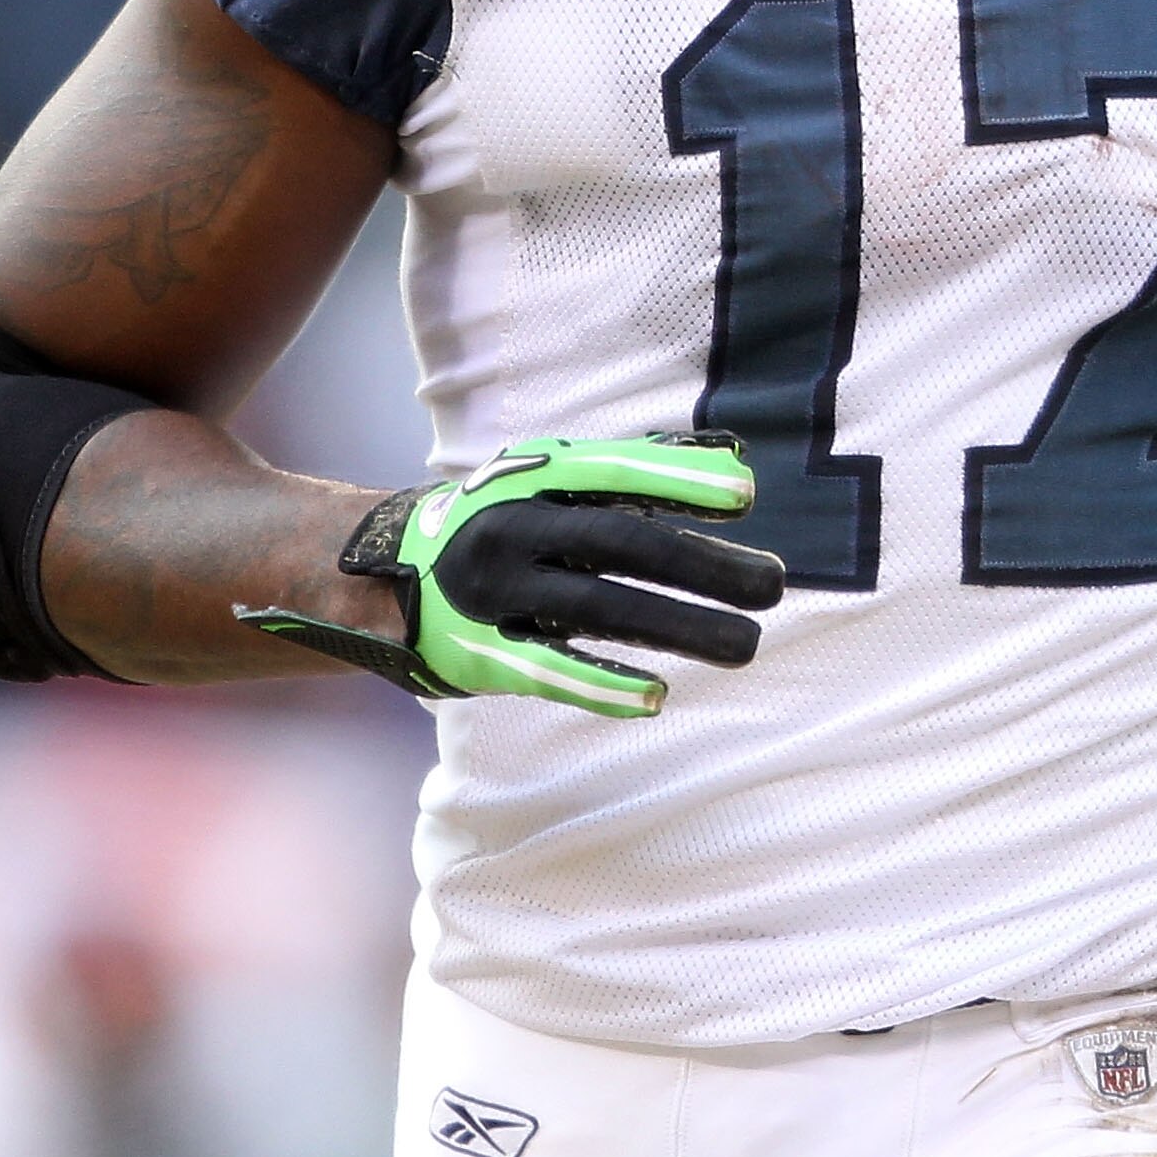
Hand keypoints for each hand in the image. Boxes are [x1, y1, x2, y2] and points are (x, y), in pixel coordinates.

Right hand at [237, 433, 785, 715]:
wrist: (382, 574)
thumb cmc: (502, 518)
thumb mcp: (553, 479)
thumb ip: (639, 468)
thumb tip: (735, 460)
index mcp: (536, 479)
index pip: (615, 472)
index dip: (678, 480)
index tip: (746, 496)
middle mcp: (516, 530)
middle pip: (622, 544)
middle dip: (703, 565)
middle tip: (774, 583)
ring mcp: (497, 594)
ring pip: (600, 610)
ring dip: (679, 627)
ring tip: (747, 643)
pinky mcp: (482, 653)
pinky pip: (548, 669)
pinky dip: (601, 685)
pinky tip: (657, 696)